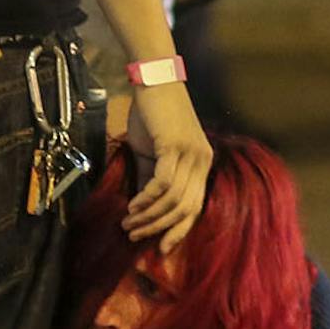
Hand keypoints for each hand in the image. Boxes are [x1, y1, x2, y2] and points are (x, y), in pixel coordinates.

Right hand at [121, 82, 212, 252]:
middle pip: (185, 208)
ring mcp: (191, 154)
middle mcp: (202, 161)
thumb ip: (151, 179)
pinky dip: (147, 198)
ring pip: (173, 199)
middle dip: (159, 227)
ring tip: (128, 222)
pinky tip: (132, 205)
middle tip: (134, 234)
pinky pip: (163, 183)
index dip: (179, 230)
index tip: (160, 248)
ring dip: (149, 216)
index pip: (196, 207)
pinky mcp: (175, 146)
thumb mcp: (153, 153)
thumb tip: (142, 208)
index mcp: (202, 165)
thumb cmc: (153, 115)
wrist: (153, 80)